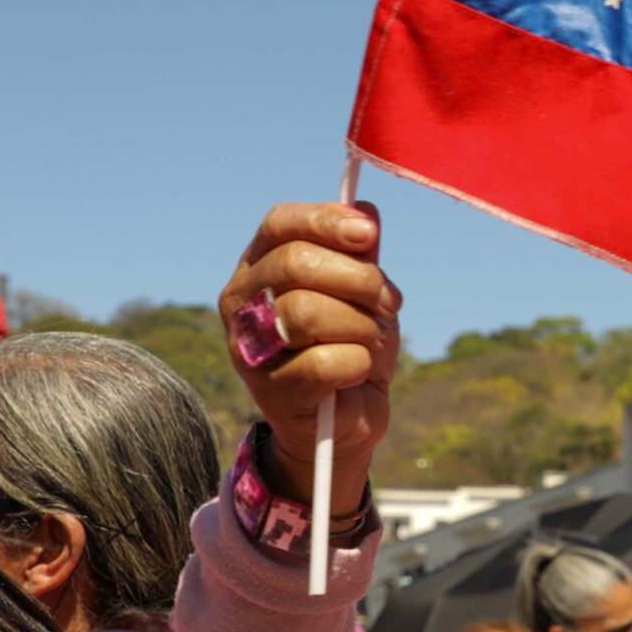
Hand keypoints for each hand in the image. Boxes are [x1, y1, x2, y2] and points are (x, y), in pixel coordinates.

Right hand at [221, 202, 400, 503]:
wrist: (346, 421)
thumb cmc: (350, 346)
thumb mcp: (362, 295)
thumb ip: (360, 254)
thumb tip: (365, 211)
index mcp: (259, 266)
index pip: (280, 224)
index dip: (326, 221)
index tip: (369, 235)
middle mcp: (242, 302)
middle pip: (296, 265)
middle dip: (359, 280)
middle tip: (388, 302)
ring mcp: (249, 348)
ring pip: (307, 313)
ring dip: (361, 325)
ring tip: (374, 339)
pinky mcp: (270, 391)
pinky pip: (323, 363)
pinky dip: (357, 363)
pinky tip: (359, 370)